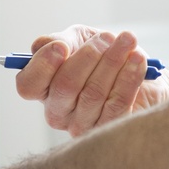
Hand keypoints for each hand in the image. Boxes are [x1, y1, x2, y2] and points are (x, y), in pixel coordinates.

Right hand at [15, 26, 168, 136]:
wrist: (139, 69)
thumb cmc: (104, 52)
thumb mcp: (78, 39)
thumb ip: (59, 40)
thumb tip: (47, 45)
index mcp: (44, 88)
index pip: (28, 85)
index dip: (42, 66)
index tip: (62, 47)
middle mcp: (58, 111)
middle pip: (64, 87)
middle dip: (88, 57)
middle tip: (107, 37)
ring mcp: (83, 125)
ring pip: (93, 93)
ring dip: (113, 62)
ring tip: (127, 41)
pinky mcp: (109, 130)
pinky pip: (117, 104)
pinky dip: (129, 77)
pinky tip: (137, 59)